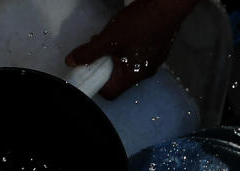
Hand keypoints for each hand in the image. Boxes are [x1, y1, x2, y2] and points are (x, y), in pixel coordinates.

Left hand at [66, 0, 197, 98]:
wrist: (168, 4)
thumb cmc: (140, 23)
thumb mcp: (109, 38)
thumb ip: (90, 52)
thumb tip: (71, 62)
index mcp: (134, 75)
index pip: (111, 92)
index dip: (97, 82)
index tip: (90, 66)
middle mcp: (146, 72)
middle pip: (118, 78)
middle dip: (105, 65)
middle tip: (99, 48)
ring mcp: (154, 60)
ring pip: (128, 65)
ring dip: (115, 55)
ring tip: (111, 38)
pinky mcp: (158, 49)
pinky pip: (138, 55)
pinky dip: (128, 48)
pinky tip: (126, 33)